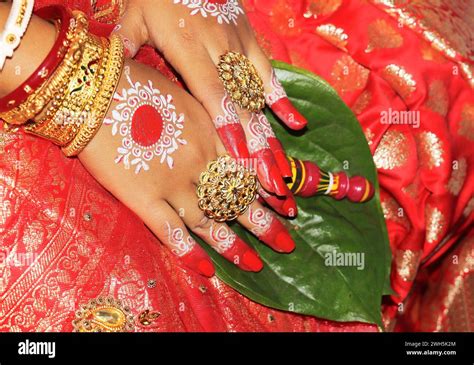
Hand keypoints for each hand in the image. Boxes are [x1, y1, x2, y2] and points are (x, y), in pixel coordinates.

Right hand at [79, 59, 295, 276]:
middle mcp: (200, 162)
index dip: (270, 190)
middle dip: (265, 223)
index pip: (250, 168)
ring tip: (256, 264)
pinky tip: (206, 270)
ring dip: (235, 245)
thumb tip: (225, 132)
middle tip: (286, 244)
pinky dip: (189, 252)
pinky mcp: (143, 198)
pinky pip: (171, 232)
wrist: (95, 89)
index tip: (288, 205)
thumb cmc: (137, 83)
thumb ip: (206, 118)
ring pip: (212, 221)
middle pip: (238, 199)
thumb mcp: (185, 95)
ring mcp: (173, 183)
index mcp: (211, 133)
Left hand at [113, 0, 307, 216]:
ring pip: (259, 97)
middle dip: (257, 146)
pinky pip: (269, 73)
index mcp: (188, 46)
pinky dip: (282, 100)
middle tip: (268, 182)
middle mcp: (220, 50)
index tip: (239, 162)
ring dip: (270, 135)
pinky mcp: (251, 39)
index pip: (212, 95)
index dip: (228, 129)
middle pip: (242, 105)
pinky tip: (296, 124)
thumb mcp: (134, 16)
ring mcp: (240, 45)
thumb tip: (111, 79)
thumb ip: (127, 49)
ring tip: (280, 169)